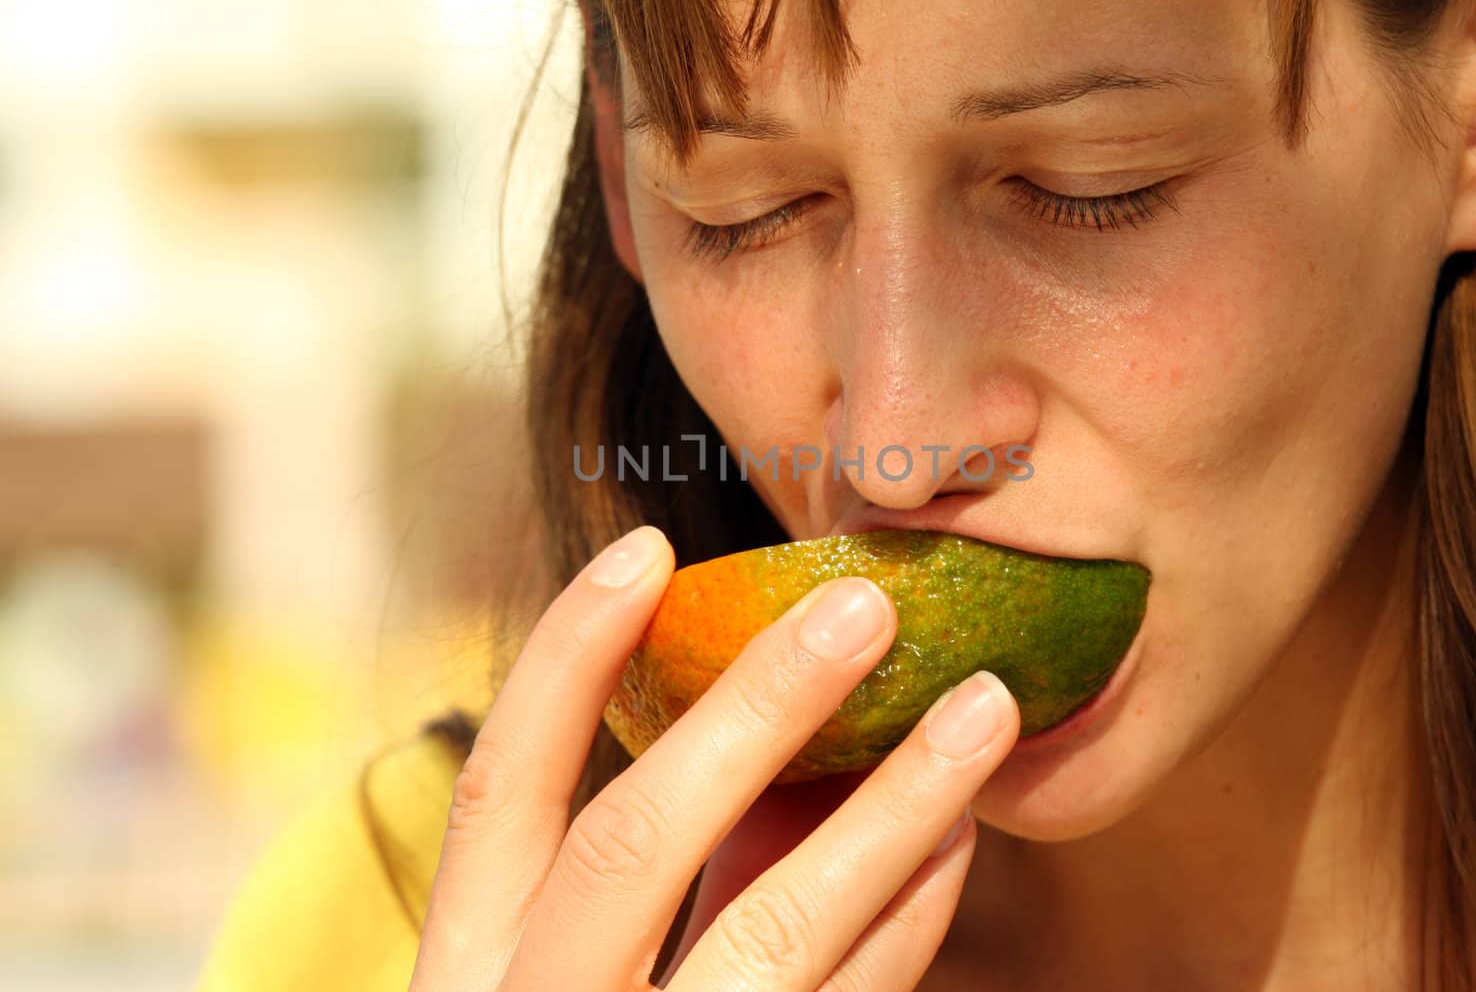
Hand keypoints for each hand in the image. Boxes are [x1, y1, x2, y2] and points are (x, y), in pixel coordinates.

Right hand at [407, 524, 1019, 990]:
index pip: (497, 795)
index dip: (564, 664)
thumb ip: (650, 878)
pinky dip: (909, 917)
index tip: (647, 551)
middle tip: (865, 603)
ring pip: (770, 930)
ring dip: (889, 806)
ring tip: (983, 704)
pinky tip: (958, 835)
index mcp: (468, 978)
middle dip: (755, 710)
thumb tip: (763, 738)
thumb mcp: (571, 982)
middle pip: (635, 842)